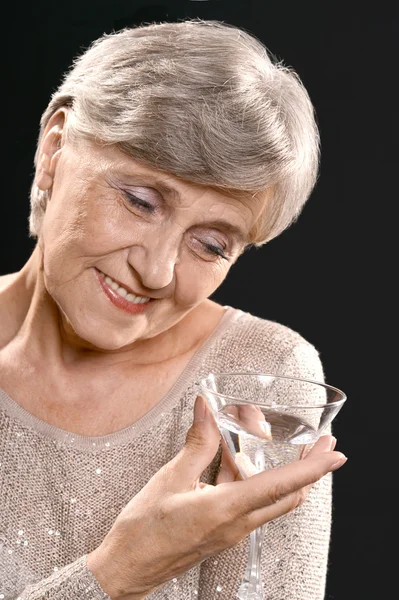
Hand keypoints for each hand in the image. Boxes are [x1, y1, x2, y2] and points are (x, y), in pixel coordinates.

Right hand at [87, 396, 345, 599]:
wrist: (128, 569)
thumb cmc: (145, 529)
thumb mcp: (170, 478)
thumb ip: (196, 443)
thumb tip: (207, 408)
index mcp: (226, 509)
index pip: (282, 486)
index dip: (313, 468)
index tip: (335, 453)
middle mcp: (237, 524)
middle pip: (287, 496)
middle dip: (309, 470)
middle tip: (319, 443)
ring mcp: (232, 532)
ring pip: (270, 501)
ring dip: (277, 474)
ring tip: (261, 443)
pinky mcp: (222, 532)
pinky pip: (249, 505)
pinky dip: (250, 481)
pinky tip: (228, 461)